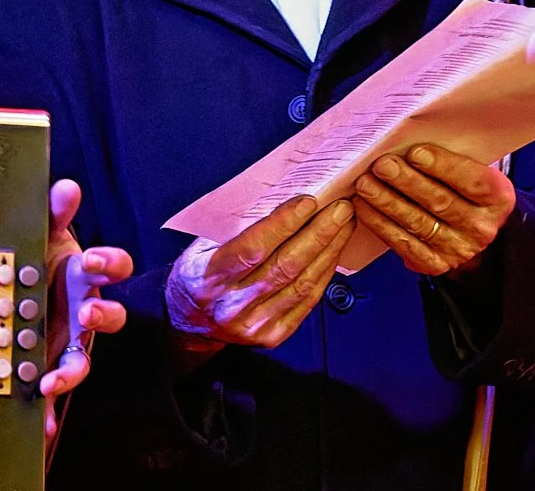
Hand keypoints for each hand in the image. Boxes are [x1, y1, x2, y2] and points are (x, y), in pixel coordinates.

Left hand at [39, 180, 131, 444]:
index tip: (91, 260)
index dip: (110, 263)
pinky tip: (40, 424)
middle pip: (110, 316)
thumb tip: (67, 187)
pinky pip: (55, 388)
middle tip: (86, 311)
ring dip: (72, 371)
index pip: (115, 266)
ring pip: (83, 360)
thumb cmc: (38, 257)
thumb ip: (53, 213)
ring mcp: (71, 341)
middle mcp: (86, 309)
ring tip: (53, 380)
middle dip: (101, 315)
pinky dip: (49, 408)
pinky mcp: (50, 365)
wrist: (16, 285)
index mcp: (86, 274)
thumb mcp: (42, 233)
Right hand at [165, 195, 356, 351]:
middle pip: (285, 266)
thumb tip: (281, 200)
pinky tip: (333, 252)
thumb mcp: (201, 246)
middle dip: (319, 234)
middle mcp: (232, 305)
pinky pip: (307, 302)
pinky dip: (324, 274)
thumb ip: (236, 229)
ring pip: (302, 284)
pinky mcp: (272, 336)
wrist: (190, 322)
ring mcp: (255, 325)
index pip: (252, 249)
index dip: (283, 224)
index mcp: (209, 278)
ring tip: (344, 225)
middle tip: (341, 208)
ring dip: (328, 251)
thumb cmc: (197, 273)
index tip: (308, 202)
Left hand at [352, 143, 514, 275]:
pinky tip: (365, 207)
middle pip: (440, 201)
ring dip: (387, 202)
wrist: (470, 232)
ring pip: (418, 222)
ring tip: (366, 184)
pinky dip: (380, 223)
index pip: (473, 181)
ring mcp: (458, 249)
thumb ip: (453, 158)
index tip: (415, 153)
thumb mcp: (472, 171)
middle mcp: (481, 227)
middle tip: (382, 165)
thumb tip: (411, 138)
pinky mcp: (434, 263)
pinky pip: (403, 242)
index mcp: (498, 199)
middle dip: (407, 182)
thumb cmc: (464, 191)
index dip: (443, 166)